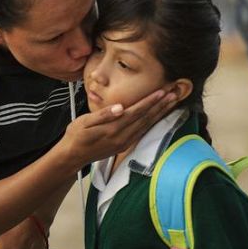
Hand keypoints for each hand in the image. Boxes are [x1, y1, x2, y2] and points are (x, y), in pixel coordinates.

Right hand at [59, 89, 177, 169]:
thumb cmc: (75, 136)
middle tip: (174, 94)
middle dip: (161, 106)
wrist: (72, 156)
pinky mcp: (124, 145)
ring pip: (146, 125)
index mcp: (113, 129)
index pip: (136, 112)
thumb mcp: (84, 122)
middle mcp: (122, 137)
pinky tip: (158, 116)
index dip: (150, 101)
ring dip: (160, 113)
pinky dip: (152, 122)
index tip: (162, 92)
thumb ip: (103, 115)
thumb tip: (119, 107)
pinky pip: (142, 132)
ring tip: (171, 103)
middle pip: (145, 118)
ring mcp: (124, 142)